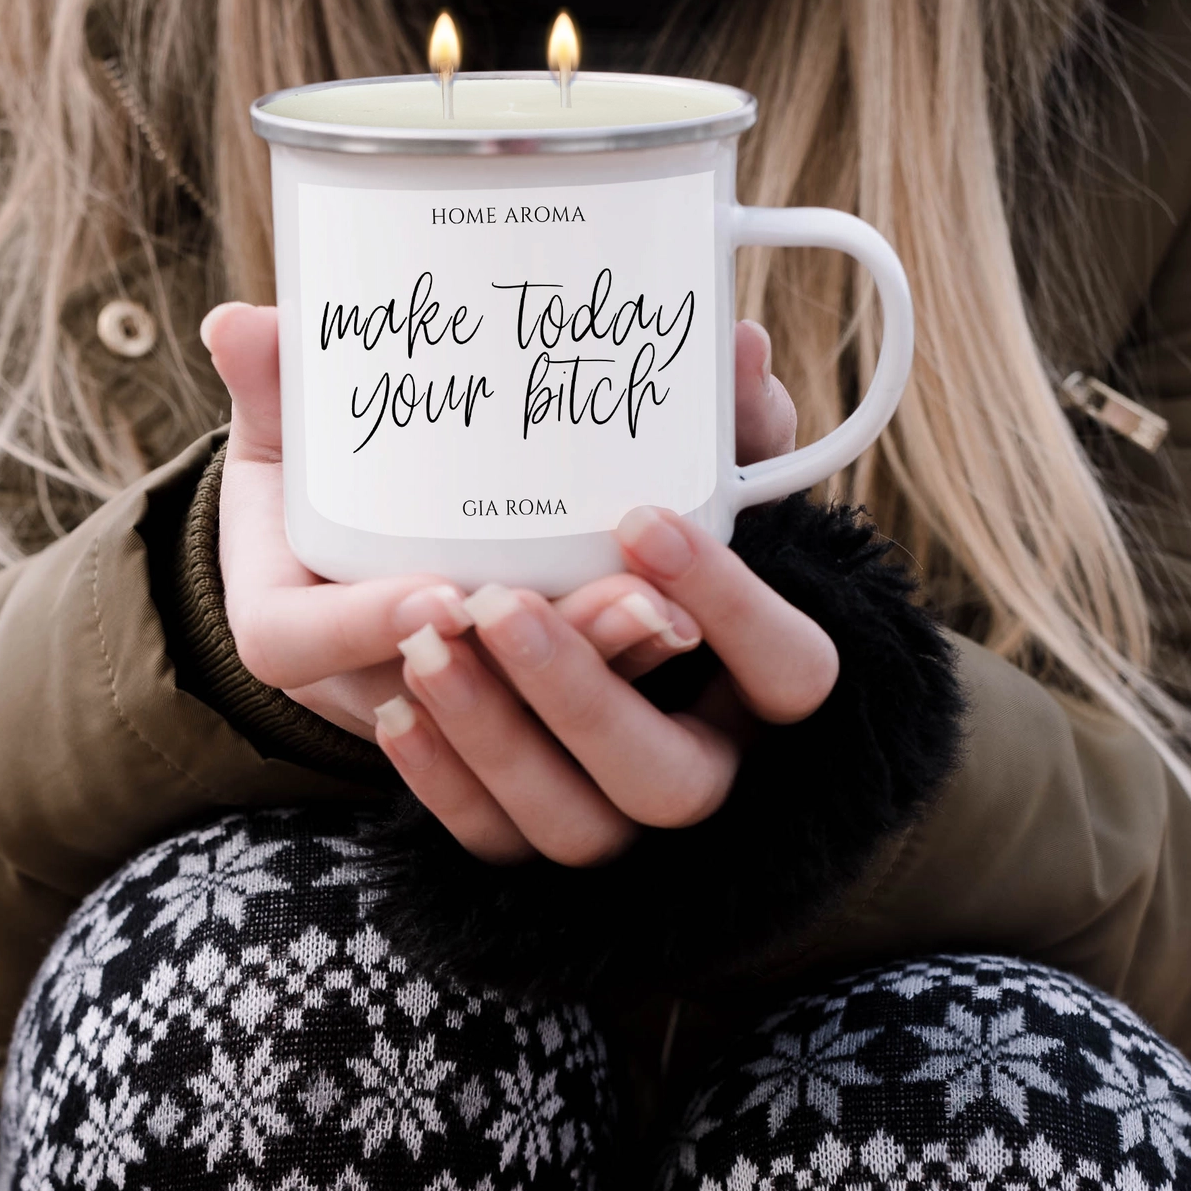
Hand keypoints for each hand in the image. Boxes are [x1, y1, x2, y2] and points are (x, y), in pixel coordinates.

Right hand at [204, 303, 710, 739]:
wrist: (338, 552)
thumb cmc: (305, 490)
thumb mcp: (277, 441)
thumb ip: (271, 390)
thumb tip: (235, 323)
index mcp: (289, 623)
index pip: (301, 646)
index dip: (366, 627)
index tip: (442, 595)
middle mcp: (368, 675)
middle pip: (444, 693)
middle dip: (536, 659)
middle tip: (624, 602)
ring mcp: (445, 695)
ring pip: (520, 714)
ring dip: (603, 666)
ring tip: (674, 609)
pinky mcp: (514, 693)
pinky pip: (567, 706)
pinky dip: (628, 659)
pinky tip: (692, 610)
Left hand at [371, 324, 837, 866]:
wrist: (543, 613)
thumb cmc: (632, 538)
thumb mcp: (678, 473)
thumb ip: (717, 422)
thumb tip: (737, 347)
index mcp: (756, 680)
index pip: (794, 674)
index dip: (735, 609)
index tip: (641, 519)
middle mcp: (698, 760)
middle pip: (674, 783)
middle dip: (583, 695)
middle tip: (500, 601)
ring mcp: (610, 808)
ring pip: (576, 828)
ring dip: (497, 739)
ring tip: (425, 641)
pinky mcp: (529, 828)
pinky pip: (493, 842)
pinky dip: (443, 781)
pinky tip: (396, 707)